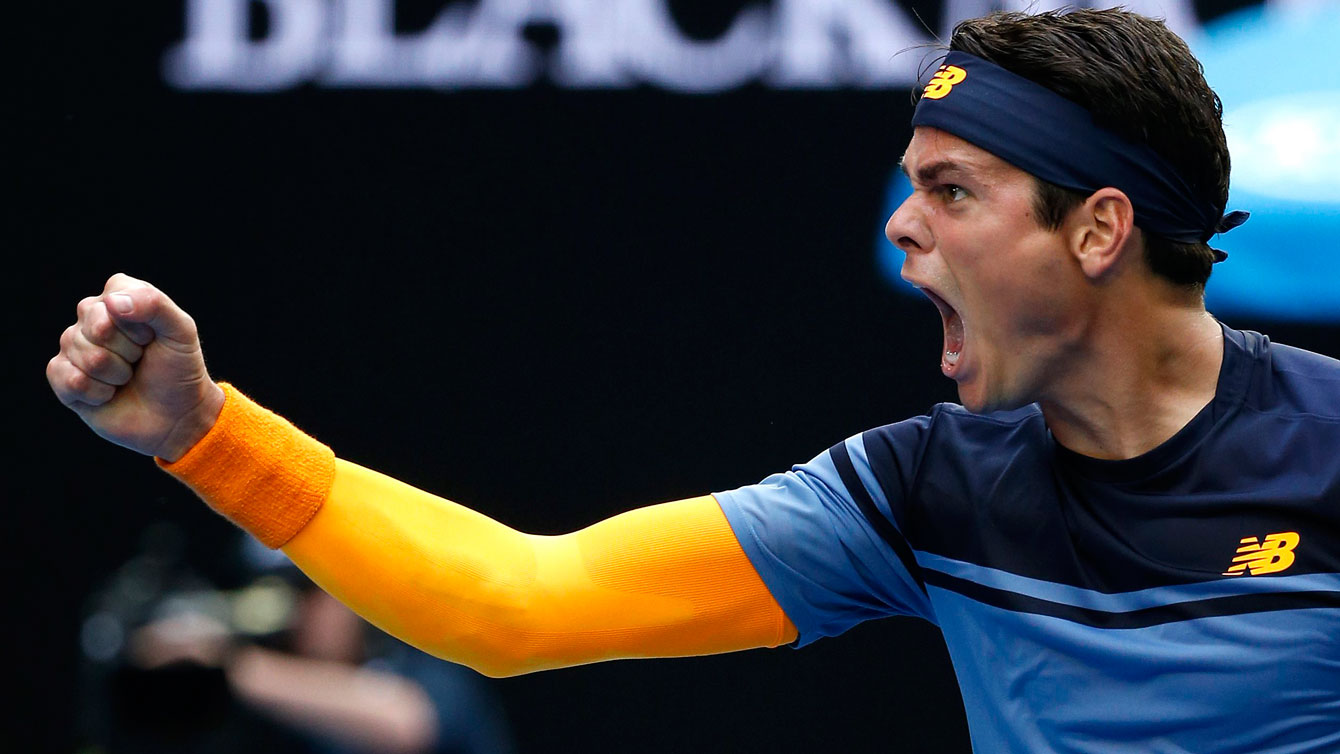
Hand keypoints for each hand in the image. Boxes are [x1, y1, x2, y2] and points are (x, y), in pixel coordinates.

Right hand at [47, 273, 224, 461]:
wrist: (176, 416)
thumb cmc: (179, 369)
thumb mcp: (181, 331)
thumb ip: (154, 304)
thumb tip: (113, 302)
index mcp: (118, 297)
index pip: (114, 300)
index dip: (139, 327)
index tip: (152, 338)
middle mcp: (90, 317)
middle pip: (98, 329)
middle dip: (129, 352)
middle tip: (140, 360)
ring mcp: (73, 347)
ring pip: (87, 357)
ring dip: (117, 375)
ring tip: (127, 377)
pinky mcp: (63, 377)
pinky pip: (70, 380)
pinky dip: (98, 393)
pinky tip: (108, 394)